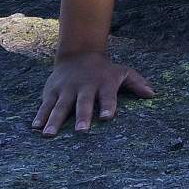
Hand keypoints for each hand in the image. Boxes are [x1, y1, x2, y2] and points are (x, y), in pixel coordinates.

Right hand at [32, 52, 154, 135]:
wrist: (79, 53)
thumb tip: (153, 95)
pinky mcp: (52, 91)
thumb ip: (137, 83)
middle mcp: (84, 87)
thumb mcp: (123, 72)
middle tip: (81, 131)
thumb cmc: (105, 69)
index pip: (107, 96)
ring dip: (54, 120)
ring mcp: (66, 89)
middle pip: (83, 103)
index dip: (108, 106)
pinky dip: (40, 116)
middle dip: (82, 116)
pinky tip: (35, 128)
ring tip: (49, 135)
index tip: (107, 118)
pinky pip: (45, 105)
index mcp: (103, 84)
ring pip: (60, 106)